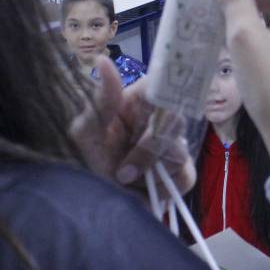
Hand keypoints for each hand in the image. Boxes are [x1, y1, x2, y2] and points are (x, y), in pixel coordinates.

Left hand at [70, 58, 192, 192]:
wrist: (90, 208)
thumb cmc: (84, 164)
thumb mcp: (85, 132)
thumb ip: (101, 100)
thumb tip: (103, 61)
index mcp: (136, 102)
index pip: (163, 83)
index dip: (168, 89)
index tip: (158, 107)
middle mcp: (158, 120)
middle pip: (176, 119)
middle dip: (148, 148)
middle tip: (122, 169)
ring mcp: (173, 147)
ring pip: (178, 151)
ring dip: (149, 171)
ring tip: (124, 181)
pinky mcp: (182, 174)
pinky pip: (185, 175)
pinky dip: (162, 187)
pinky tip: (143, 190)